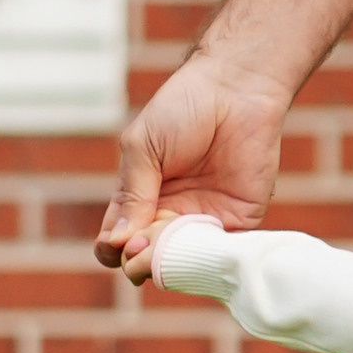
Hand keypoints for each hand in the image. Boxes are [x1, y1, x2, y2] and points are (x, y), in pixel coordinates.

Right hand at [95, 50, 291, 282]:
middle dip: (139, 260)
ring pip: (181, 262)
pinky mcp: (238, 220)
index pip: (118, 241)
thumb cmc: (183, 108)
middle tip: (139, 247)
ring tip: (161, 246)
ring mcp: (204, 220)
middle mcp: (170, 215)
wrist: (236, 89)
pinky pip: (220, 254)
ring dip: (169, 264)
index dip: (114, 249)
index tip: (117, 242)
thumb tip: (116, 242)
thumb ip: (132, 194)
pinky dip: (206, 260)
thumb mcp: (143, 147)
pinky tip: (195, 251)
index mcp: (141, 199)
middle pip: (147, 258)